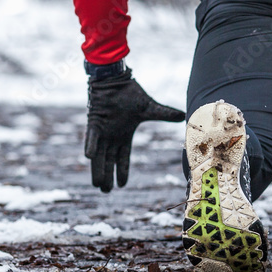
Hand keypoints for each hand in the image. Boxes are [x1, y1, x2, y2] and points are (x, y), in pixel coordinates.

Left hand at [85, 67, 184, 191]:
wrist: (115, 79)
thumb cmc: (129, 93)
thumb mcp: (148, 108)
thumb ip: (163, 114)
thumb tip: (183, 115)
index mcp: (124, 135)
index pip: (123, 157)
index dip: (122, 171)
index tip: (122, 186)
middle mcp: (111, 136)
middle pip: (108, 160)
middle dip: (107, 176)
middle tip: (105, 191)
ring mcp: (102, 130)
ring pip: (98, 155)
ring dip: (97, 168)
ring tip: (97, 185)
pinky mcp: (94, 121)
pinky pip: (92, 136)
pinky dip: (90, 145)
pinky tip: (88, 157)